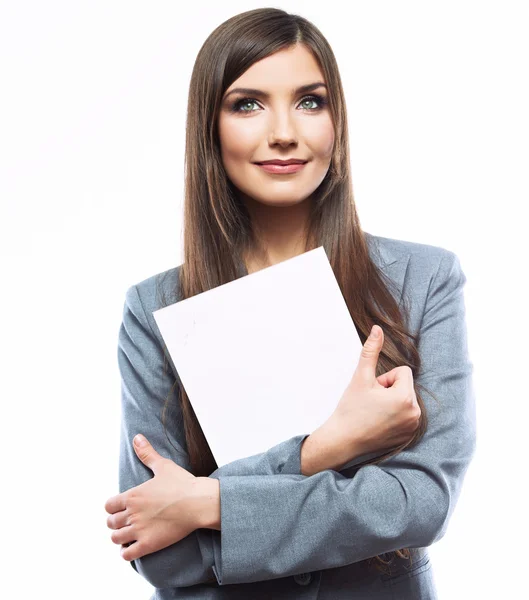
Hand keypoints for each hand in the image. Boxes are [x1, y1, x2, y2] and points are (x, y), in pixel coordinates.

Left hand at [104, 434, 202, 561]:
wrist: (198, 502)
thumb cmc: (182, 484)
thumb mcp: (163, 466)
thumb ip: (147, 453)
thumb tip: (137, 437)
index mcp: (132, 496)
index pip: (108, 506)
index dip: (113, 508)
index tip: (121, 508)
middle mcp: (132, 514)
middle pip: (110, 523)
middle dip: (116, 522)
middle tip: (126, 521)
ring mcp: (139, 530)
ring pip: (116, 538)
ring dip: (120, 537)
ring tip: (128, 535)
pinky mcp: (148, 544)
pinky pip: (127, 554)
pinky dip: (126, 553)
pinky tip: (132, 548)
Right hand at [331, 325, 420, 455]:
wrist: (343, 441)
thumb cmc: (351, 410)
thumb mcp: (360, 377)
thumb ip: (371, 351)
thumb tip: (377, 328)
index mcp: (405, 398)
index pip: (402, 372)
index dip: (384, 378)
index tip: (372, 392)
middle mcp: (415, 413)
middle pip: (405, 386)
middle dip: (388, 389)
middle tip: (371, 403)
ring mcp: (413, 427)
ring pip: (404, 399)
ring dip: (391, 401)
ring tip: (374, 413)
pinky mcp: (409, 436)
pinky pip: (405, 414)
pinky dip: (393, 415)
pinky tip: (378, 423)